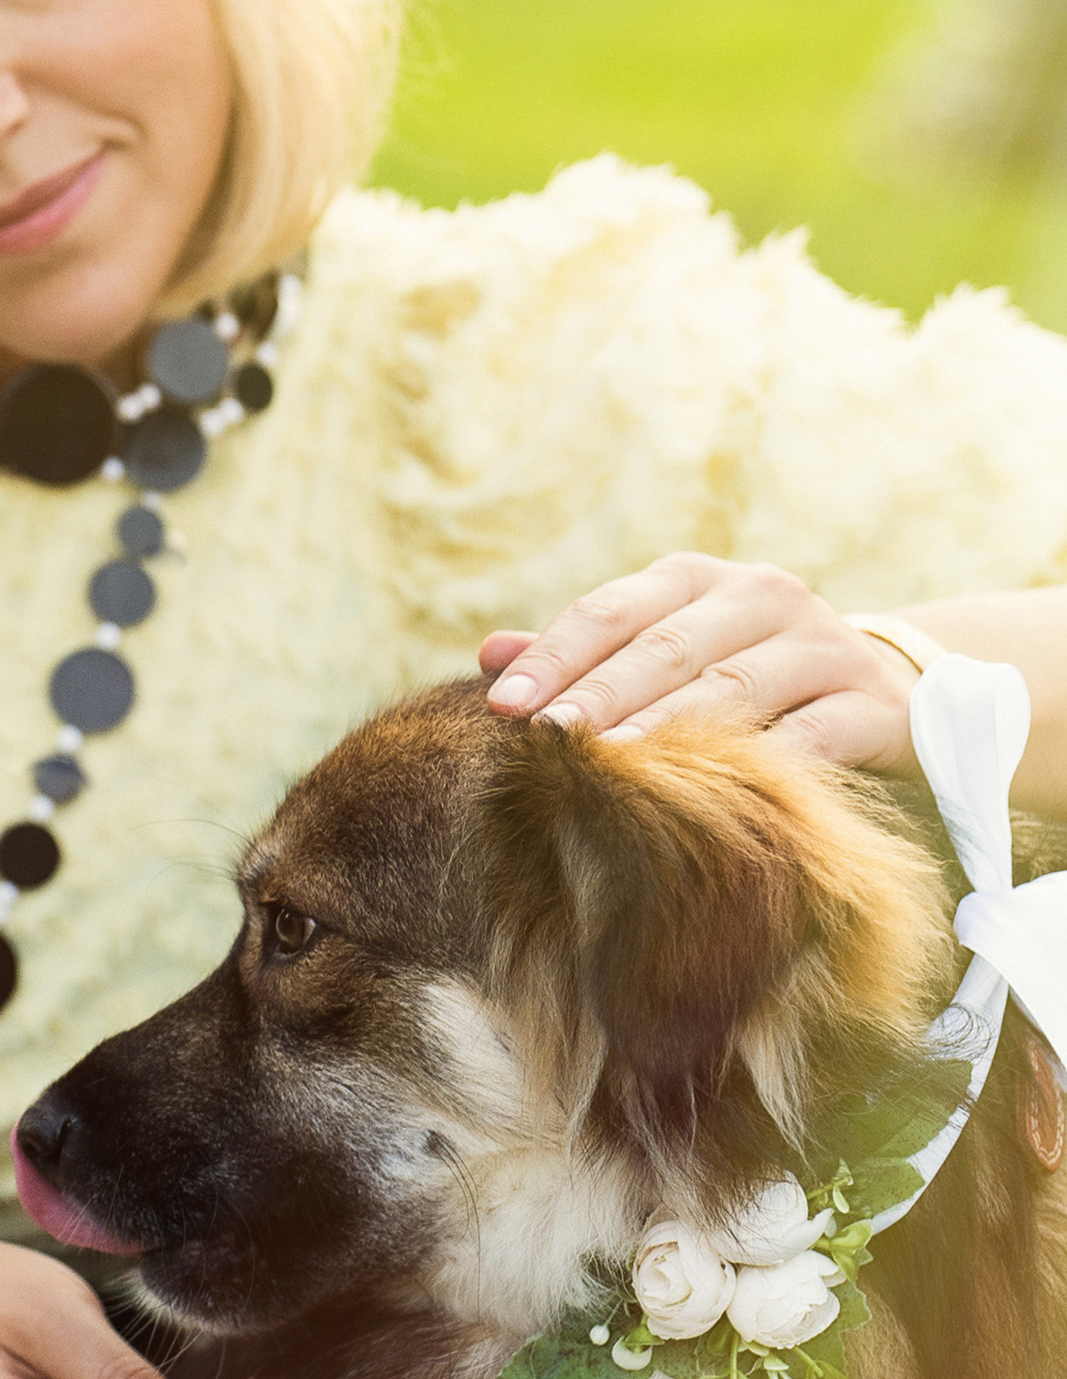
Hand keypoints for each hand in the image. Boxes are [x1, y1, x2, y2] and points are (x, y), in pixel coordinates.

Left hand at [478, 552, 921, 769]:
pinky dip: (765, 765)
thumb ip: (585, 656)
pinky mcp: (873, 705)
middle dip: (601, 696)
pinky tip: (717, 797)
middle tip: (547, 740)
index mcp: (699, 581)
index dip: (556, 655)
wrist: (889, 693)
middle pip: (667, 648)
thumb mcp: (670, 654)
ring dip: (670, 730)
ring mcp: (823, 647)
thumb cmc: (747, 678)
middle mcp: (763, 597)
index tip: (502, 706)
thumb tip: (488, 655)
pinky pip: (814, 738)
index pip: (614, 610)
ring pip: (734, 688)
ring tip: (614, 768)